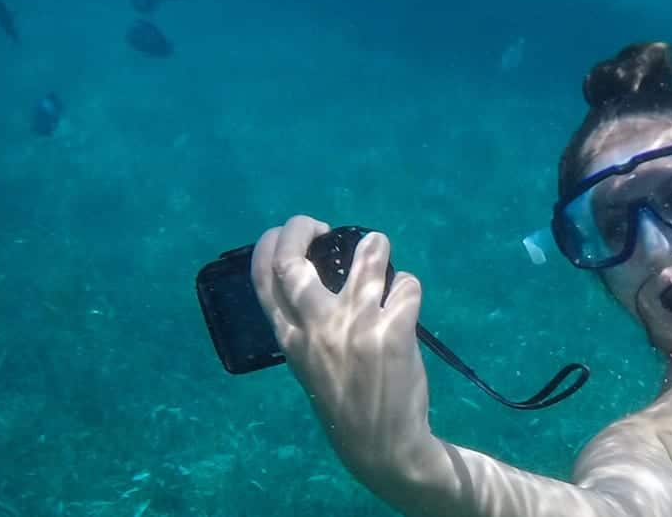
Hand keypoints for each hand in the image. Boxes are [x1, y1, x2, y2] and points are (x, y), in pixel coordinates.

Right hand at [251, 215, 431, 484]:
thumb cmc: (344, 400)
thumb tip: (310, 272)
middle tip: (323, 228)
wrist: (383, 446)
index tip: (287, 233)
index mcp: (290, 338)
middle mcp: (316, 328)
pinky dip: (408, 286)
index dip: (270, 242)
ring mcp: (356, 326)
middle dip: (303, 227)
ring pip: (367, 256)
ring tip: (377, 252)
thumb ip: (303, 325)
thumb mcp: (307, 365)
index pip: (263, 276)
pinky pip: (406, 284)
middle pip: (292, 258)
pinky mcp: (394, 330)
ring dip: (375, 245)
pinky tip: (406, 301)